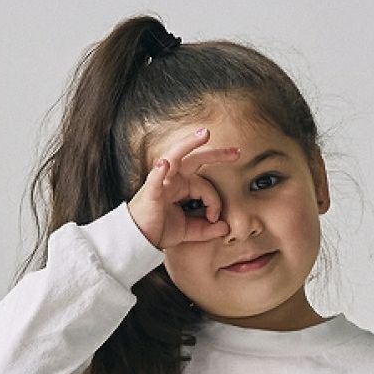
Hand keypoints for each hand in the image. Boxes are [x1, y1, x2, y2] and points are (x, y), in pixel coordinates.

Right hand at [128, 127, 239, 249]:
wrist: (137, 239)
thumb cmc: (159, 230)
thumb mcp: (188, 230)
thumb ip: (206, 229)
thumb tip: (225, 228)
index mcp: (182, 186)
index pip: (205, 186)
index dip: (215, 202)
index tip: (215, 219)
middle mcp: (172, 179)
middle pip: (195, 160)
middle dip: (216, 154)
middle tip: (236, 152)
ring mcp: (161, 183)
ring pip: (175, 157)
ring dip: (189, 144)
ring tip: (204, 134)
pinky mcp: (150, 193)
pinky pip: (155, 180)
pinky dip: (159, 172)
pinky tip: (164, 164)